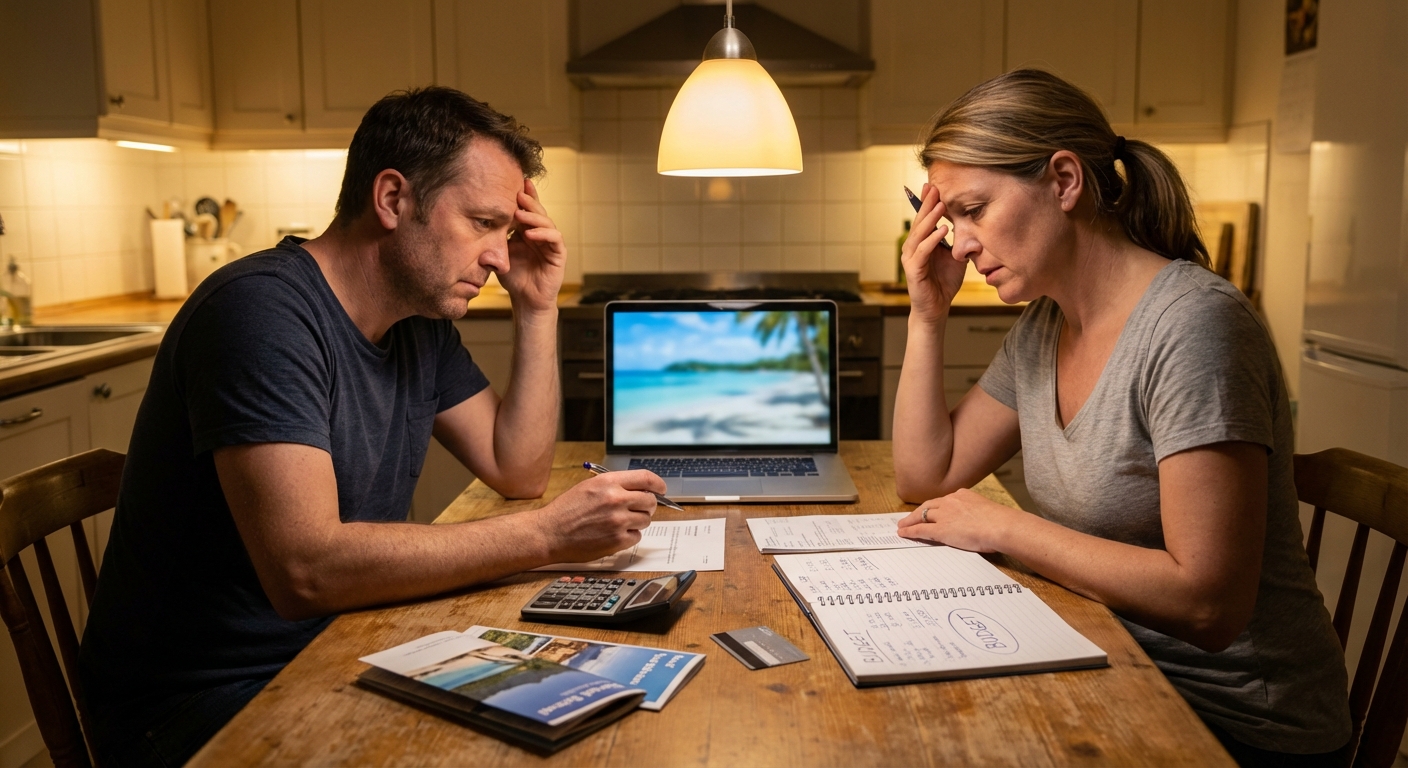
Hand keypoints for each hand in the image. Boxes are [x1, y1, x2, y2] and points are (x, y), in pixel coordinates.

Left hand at [498, 178, 565, 313]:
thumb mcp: (499, 254)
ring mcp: (551, 243)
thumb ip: (494, 239)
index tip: (515, 182)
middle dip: (528, 201)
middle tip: (517, 193)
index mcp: (528, 231)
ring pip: (547, 222)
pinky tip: (530, 234)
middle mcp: (541, 234)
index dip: (524, 196)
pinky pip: (555, 239)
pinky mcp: (559, 254)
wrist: (525, 300)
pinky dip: (543, 234)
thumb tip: (478, 222)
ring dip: (534, 216)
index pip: (527, 210)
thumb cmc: (513, 277)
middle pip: (538, 212)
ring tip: (519, 213)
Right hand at [534, 470, 665, 562]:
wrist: (550, 533)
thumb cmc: (566, 510)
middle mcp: (616, 499)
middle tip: (637, 509)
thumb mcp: (589, 487)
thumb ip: (615, 485)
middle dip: (647, 505)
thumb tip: (640, 489)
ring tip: (619, 522)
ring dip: (637, 521)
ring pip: (646, 519)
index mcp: (609, 482)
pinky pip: (637, 536)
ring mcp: (618, 521)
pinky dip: (630, 535)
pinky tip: (614, 533)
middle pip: (651, 500)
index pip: (646, 478)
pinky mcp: (617, 540)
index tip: (661, 489)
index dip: (658, 484)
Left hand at [895, 488, 1015, 552]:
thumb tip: (977, 522)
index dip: (933, 507)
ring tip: (902, 526)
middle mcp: (951, 502)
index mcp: (963, 495)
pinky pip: (921, 529)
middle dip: (917, 512)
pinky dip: (910, 531)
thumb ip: (977, 513)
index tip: (928, 511)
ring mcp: (944, 515)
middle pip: (928, 506)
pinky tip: (903, 533)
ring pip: (921, 515)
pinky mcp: (941, 529)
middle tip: (908, 518)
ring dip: (910, 521)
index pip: (942, 501)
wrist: (1001, 526)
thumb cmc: (1001, 522)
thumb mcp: (986, 511)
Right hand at [902, 183, 967, 323]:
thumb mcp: (955, 257)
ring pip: (919, 234)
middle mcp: (913, 248)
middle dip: (927, 204)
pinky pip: (923, 252)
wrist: (936, 308)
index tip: (932, 186)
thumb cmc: (944, 283)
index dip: (926, 202)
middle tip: (934, 188)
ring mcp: (911, 259)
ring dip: (930, 219)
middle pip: (919, 222)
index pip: (923, 219)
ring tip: (940, 206)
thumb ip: (958, 241)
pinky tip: (943, 231)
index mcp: (921, 243)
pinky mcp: (913, 271)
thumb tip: (971, 224)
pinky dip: (932, 240)